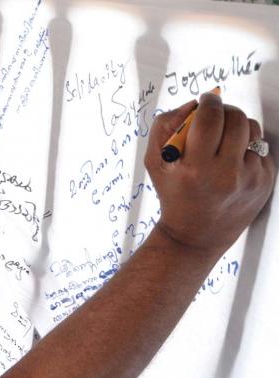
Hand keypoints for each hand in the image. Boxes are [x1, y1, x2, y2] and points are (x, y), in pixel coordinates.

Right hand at [145, 93, 275, 255]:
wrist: (196, 235)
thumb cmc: (173, 195)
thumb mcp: (155, 163)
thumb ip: (165, 126)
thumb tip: (192, 105)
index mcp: (196, 168)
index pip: (209, 118)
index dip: (208, 102)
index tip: (206, 100)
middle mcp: (226, 173)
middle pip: (235, 118)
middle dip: (223, 110)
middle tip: (213, 115)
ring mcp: (250, 178)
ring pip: (252, 129)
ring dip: (237, 125)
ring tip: (223, 136)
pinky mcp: (265, 181)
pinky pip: (261, 147)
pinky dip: (246, 145)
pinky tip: (232, 157)